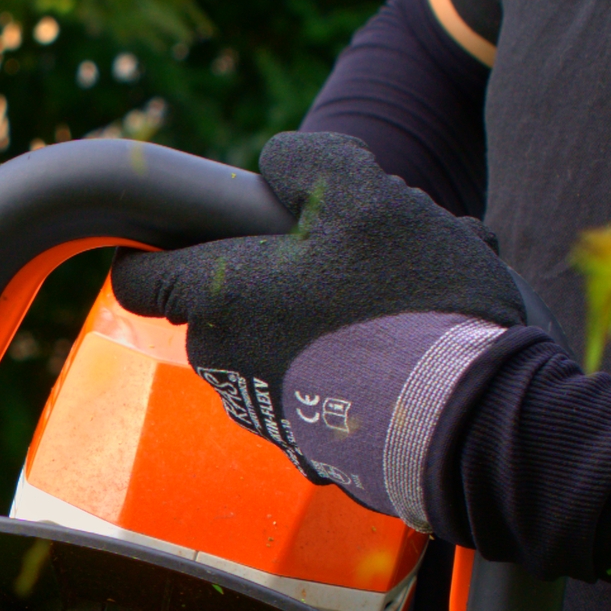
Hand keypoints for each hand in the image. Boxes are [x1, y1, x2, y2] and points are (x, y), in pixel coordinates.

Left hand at [110, 130, 535, 519]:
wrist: (469, 419)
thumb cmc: (411, 303)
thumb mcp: (367, 196)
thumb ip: (307, 161)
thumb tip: (275, 164)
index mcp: (221, 300)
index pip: (141, 278)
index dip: (158, 249)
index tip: (199, 233)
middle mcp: (226, 366)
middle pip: (226, 302)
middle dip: (277, 272)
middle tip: (350, 254)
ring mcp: (266, 415)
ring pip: (277, 341)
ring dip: (322, 314)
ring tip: (396, 303)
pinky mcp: (310, 448)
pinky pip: (314, 388)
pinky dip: (346, 365)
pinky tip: (405, 350)